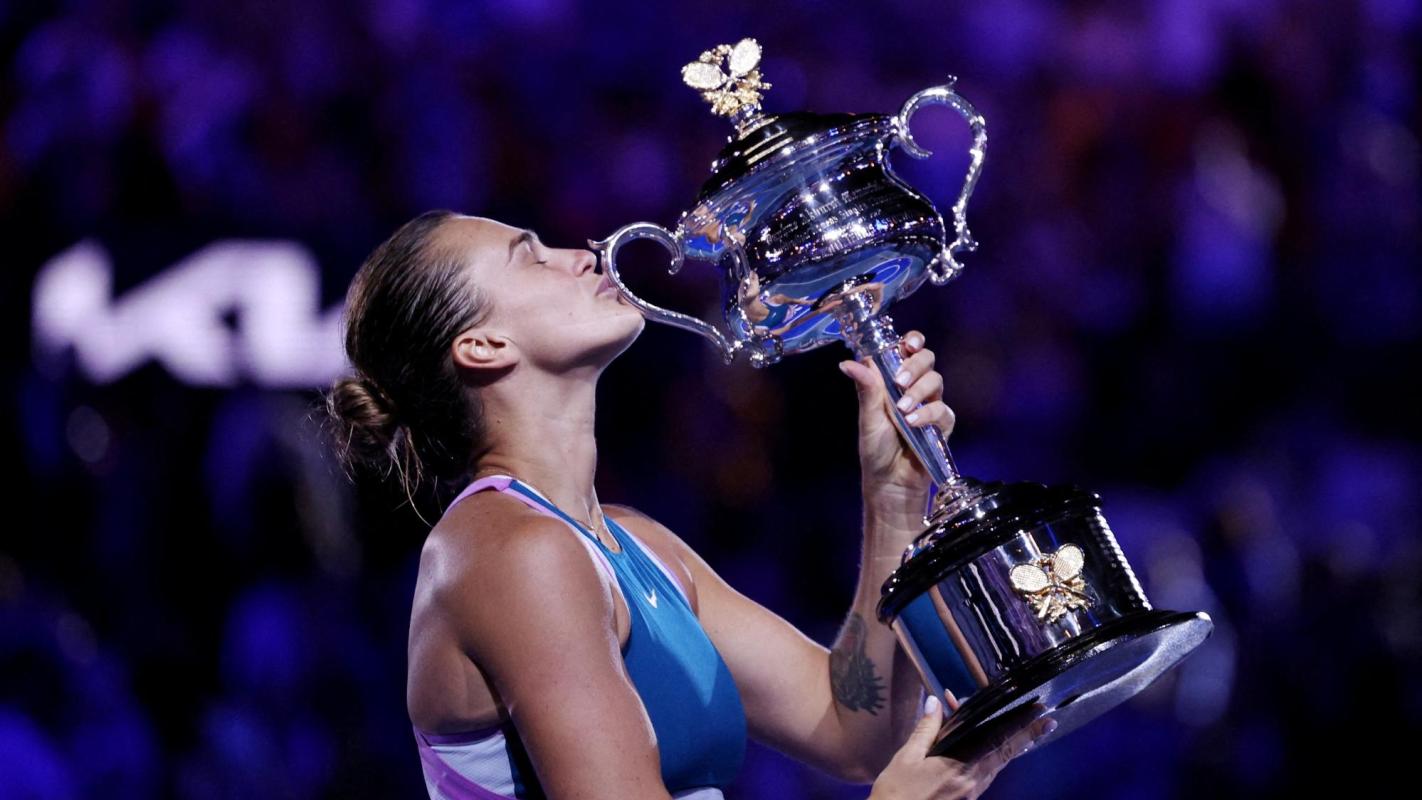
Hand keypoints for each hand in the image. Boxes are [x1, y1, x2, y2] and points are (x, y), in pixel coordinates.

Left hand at [838, 330, 953, 505]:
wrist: (889, 482)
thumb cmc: (876, 449)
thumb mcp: (868, 417)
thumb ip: (866, 389)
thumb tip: (847, 362)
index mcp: (894, 380)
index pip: (908, 350)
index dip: (912, 341)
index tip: (909, 344)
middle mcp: (914, 388)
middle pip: (927, 359)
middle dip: (915, 365)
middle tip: (900, 381)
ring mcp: (930, 404)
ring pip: (936, 381)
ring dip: (918, 391)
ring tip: (902, 409)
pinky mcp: (942, 425)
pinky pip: (943, 410)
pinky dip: (928, 414)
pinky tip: (913, 423)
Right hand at [867, 696, 1055, 799]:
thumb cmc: (896, 793)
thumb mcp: (907, 758)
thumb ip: (926, 729)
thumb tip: (936, 702)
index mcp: (960, 767)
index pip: (998, 742)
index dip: (1021, 728)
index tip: (1041, 716)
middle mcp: (973, 782)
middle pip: (1005, 755)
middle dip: (1026, 737)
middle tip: (1046, 722)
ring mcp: (971, 794)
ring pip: (997, 766)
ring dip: (1008, 746)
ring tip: (1020, 731)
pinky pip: (985, 775)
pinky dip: (990, 758)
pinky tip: (987, 750)